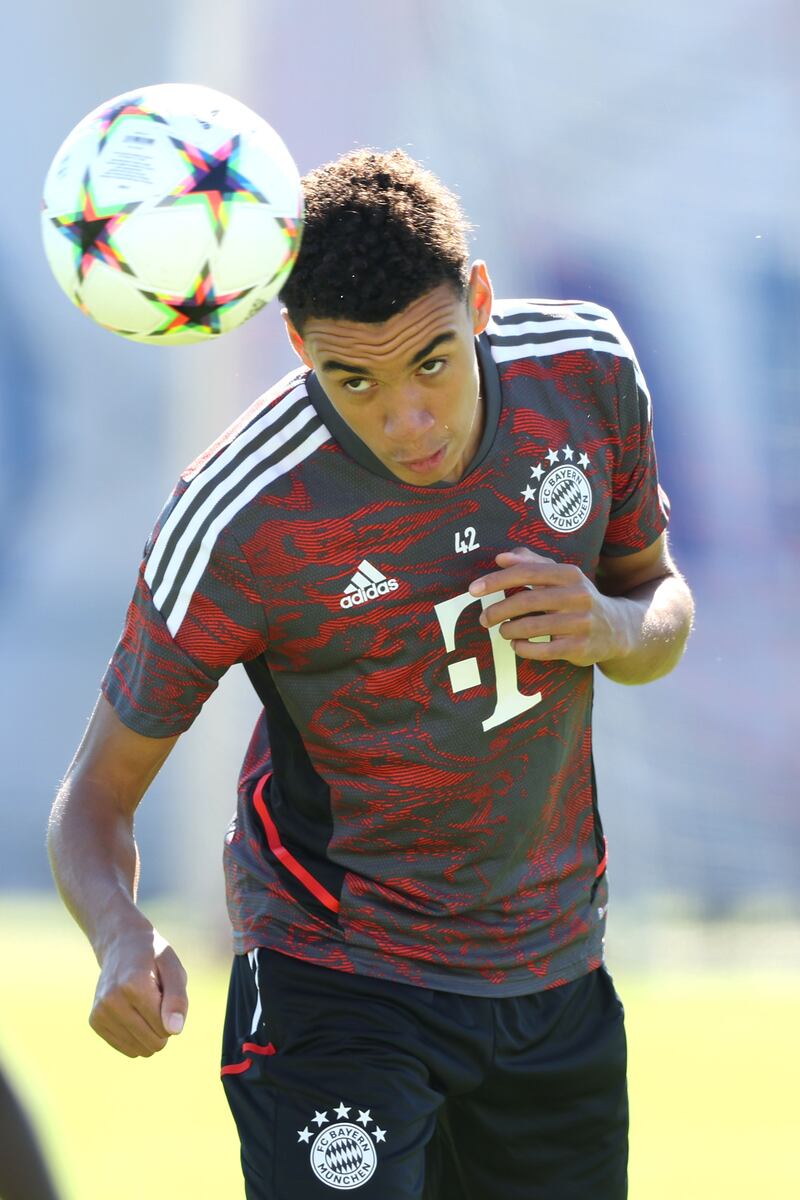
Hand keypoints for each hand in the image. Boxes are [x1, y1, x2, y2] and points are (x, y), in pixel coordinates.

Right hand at [89, 927, 187, 1057]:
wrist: (121, 945)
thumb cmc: (153, 958)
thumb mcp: (173, 969)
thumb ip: (177, 999)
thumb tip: (174, 1031)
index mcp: (134, 985)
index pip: (165, 1029)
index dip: (172, 1015)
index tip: (165, 993)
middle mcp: (112, 1000)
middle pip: (153, 1042)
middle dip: (162, 1027)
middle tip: (156, 999)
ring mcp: (100, 1012)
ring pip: (139, 1050)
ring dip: (149, 1032)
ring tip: (143, 1004)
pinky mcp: (95, 1021)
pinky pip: (127, 1048)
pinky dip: (136, 1036)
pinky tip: (132, 1012)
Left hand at [469, 548, 629, 666]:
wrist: (618, 628)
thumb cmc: (578, 598)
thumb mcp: (562, 576)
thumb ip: (532, 562)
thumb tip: (501, 558)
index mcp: (570, 574)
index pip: (526, 572)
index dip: (496, 580)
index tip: (473, 590)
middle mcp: (577, 595)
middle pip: (526, 600)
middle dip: (498, 610)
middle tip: (483, 618)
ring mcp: (580, 622)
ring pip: (532, 627)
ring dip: (509, 630)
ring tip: (502, 631)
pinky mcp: (580, 647)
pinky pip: (543, 650)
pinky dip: (524, 648)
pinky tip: (516, 645)